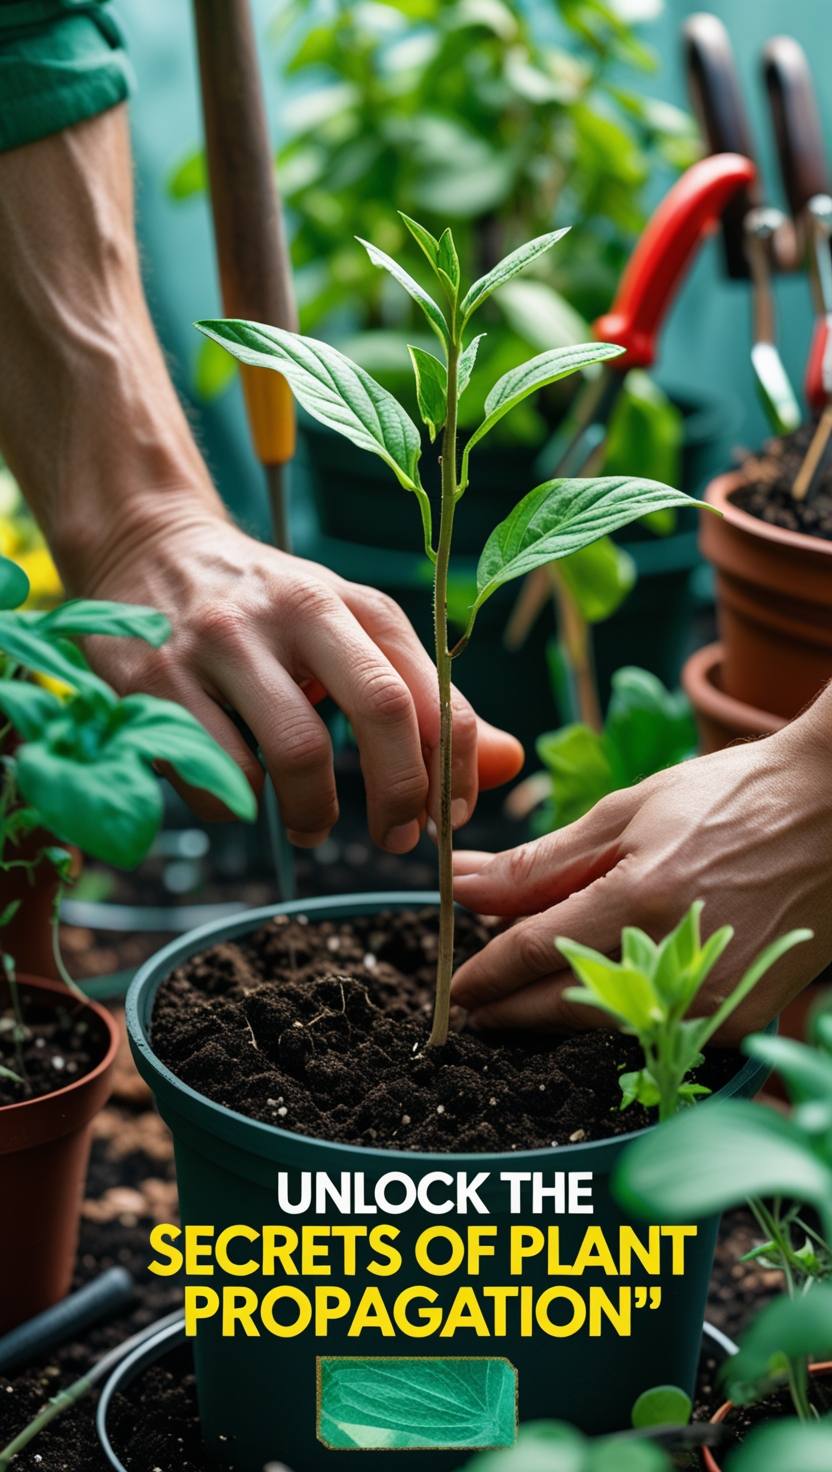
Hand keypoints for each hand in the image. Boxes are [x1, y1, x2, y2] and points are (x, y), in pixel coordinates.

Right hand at [79, 505, 522, 847]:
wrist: (147, 544)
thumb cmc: (268, 610)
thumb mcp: (350, 635)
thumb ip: (426, 701)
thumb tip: (509, 763)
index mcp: (354, 602)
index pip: (430, 693)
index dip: (451, 771)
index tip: (447, 821)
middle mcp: (295, 610)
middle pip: (379, 709)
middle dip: (399, 795)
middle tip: (395, 840)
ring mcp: (224, 642)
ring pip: (294, 754)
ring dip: (313, 814)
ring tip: (310, 828)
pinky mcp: (157, 677)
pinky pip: (217, 774)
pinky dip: (239, 806)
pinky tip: (240, 793)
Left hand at [451, 694, 831, 1042]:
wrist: (830, 814)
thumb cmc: (727, 800)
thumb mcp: (625, 813)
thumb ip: (540, 862)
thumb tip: (464, 884)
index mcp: (637, 899)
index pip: (530, 954)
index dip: (484, 976)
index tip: (456, 987)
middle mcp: (673, 960)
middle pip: (561, 1005)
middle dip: (510, 1008)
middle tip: (478, 1003)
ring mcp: (710, 998)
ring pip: (605, 1025)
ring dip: (560, 1012)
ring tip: (532, 990)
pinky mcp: (737, 1018)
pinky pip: (655, 1028)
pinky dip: (619, 1014)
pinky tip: (603, 990)